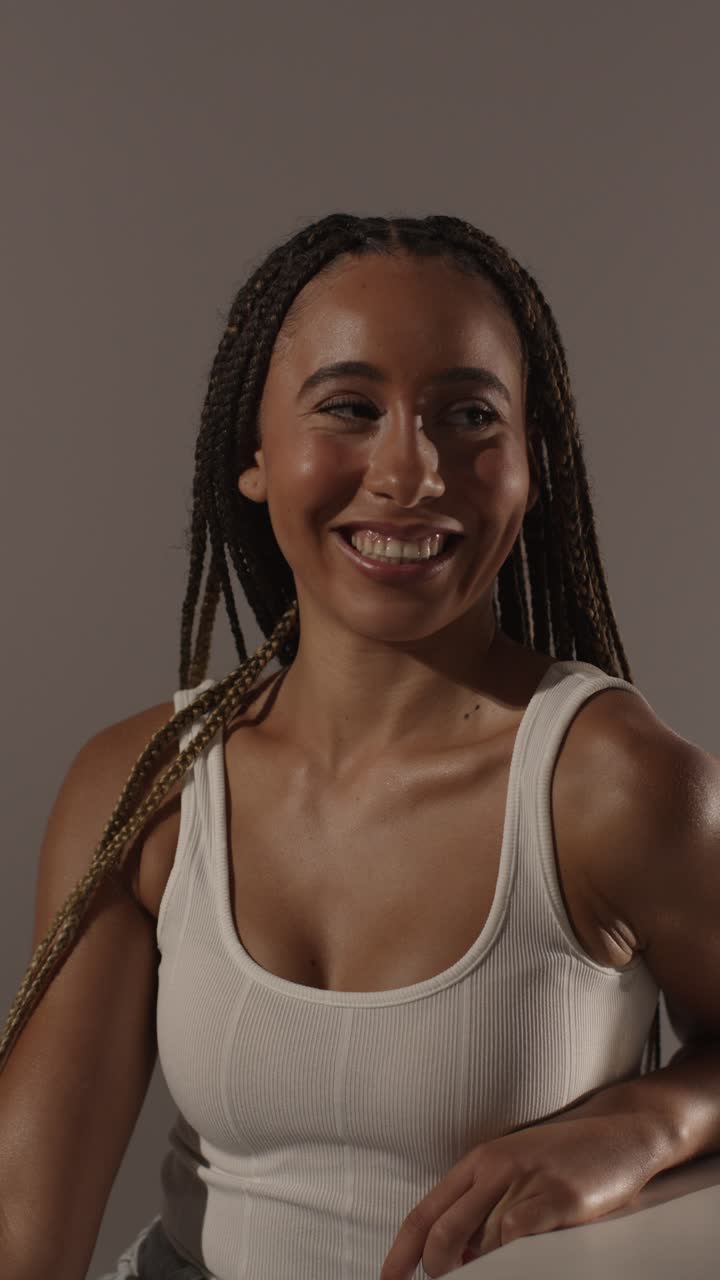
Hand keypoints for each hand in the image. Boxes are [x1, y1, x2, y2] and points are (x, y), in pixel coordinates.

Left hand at [379, 1109, 665, 1278]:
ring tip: (499, 1264)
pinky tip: (523, 1255)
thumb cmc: (564, 1160)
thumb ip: (483, 1211)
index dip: (401, 1252)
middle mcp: (494, 1169)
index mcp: (478, 1162)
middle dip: (440, 1270)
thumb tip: (458, 1260)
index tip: (388, 1279)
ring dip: (484, 1267)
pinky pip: (517, 1235)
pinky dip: (512, 1255)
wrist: (619, 1134)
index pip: (425, 1212)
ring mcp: (525, 1182)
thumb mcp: (513, 1174)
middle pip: (443, 1233)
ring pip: (481, 1244)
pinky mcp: (556, 1198)